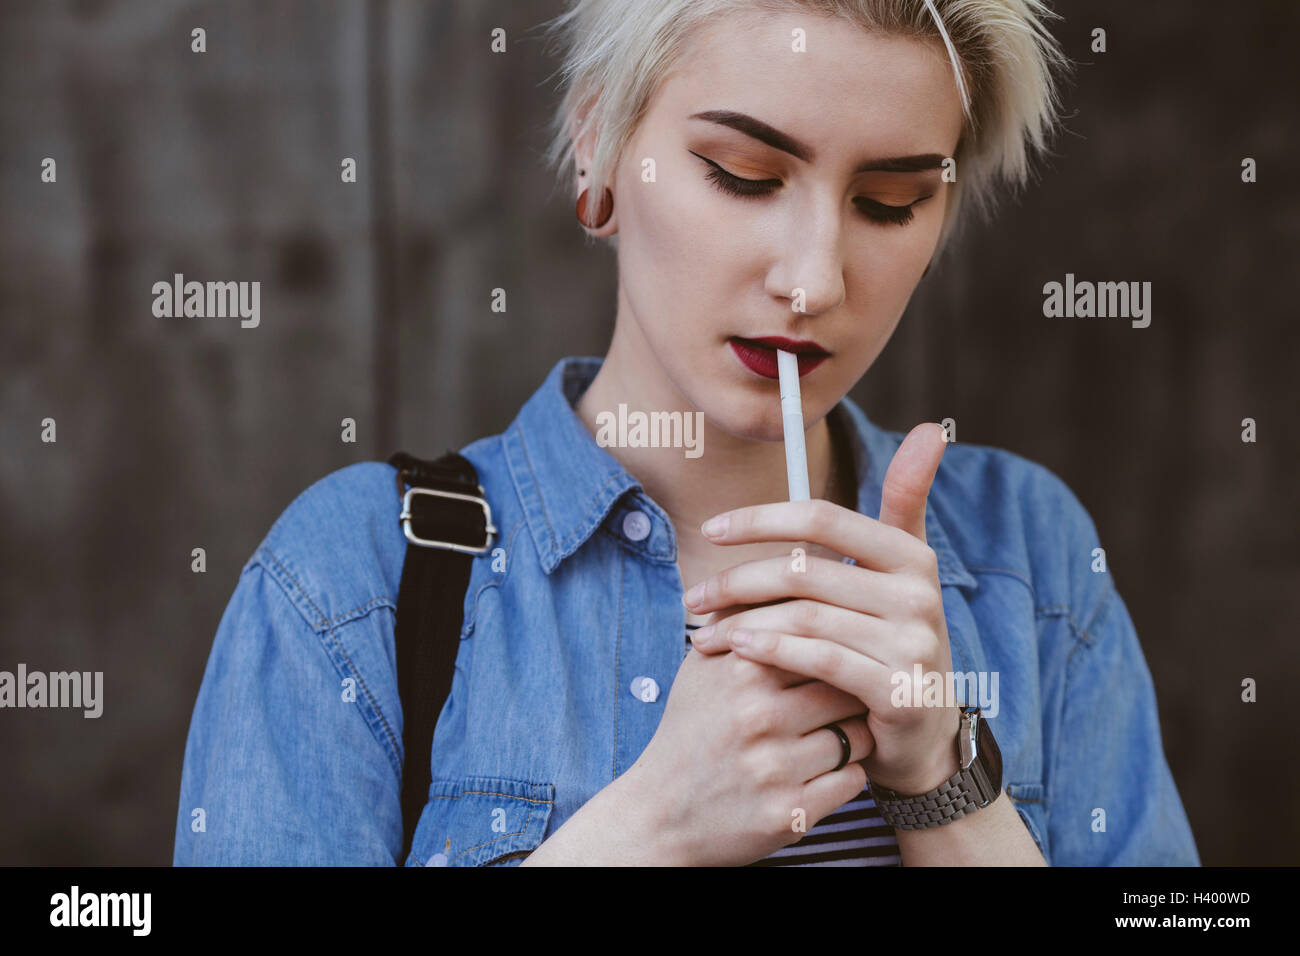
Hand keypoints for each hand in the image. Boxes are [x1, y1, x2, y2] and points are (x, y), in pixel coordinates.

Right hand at [609, 642, 876, 865]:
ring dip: (856, 734)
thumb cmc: (691, 728)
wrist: (660, 814)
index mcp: (741, 669)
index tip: (842, 656)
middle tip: (849, 696)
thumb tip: (794, 560)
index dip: (838, 649)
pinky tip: (825, 768)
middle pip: (846, 686)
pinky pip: (854, 780)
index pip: (822, 640)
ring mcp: (775, 768)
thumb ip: (743, 616)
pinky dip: (848, 773)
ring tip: (836, 732)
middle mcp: (758, 716)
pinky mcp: (791, 813)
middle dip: (854, 690)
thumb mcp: (703, 665)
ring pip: (859, 735)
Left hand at [686, 422, 962, 796]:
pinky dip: (771, 651)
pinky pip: (819, 658)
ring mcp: (912, 643)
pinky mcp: (898, 690)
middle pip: (803, 569)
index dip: (761, 518)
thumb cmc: (894, 640)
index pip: (823, 517)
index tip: (711, 530)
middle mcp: (918, 593)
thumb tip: (929, 427)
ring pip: (803, 615)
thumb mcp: (904, 571)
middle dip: (737, 580)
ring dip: (741, 622)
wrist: (924, 734)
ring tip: (701, 634)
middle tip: (692, 597)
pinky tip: (735, 652)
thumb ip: (906, 501)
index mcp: (912, 556)